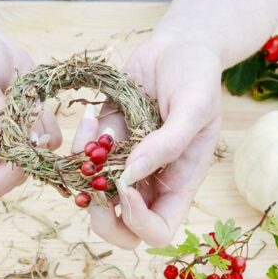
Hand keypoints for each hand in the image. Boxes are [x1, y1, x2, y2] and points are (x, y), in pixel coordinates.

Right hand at [0, 33, 61, 197]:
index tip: (30, 143)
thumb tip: (27, 139)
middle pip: (16, 178)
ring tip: (20, 95)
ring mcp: (5, 150)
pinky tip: (29, 97)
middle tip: (29, 112)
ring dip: (38, 127)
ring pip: (38, 159)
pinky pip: (49, 140)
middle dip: (30, 148)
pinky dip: (47, 119)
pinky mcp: (25, 138)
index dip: (14, 173)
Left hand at [74, 41, 222, 248]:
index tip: (126, 185)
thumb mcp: (195, 106)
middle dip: (102, 218)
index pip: (158, 231)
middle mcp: (150, 182)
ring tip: (94, 129)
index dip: (139, 221)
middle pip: (121, 229)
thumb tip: (130, 176)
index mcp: (179, 184)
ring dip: (84, 173)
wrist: (178, 47)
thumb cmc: (197, 76)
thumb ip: (168, 143)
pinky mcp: (105, 141)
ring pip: (94, 196)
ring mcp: (124, 163)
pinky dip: (80, 143)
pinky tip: (91, 117)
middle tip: (91, 187)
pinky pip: (83, 158)